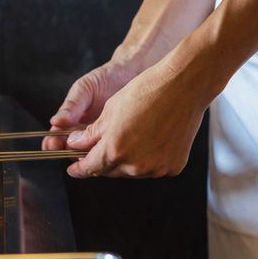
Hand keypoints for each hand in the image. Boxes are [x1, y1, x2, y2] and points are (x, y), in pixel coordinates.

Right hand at [43, 59, 141, 150]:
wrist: (131, 73)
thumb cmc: (105, 78)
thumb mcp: (84, 88)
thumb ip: (72, 105)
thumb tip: (56, 121)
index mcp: (70, 120)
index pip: (56, 136)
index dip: (51, 142)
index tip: (52, 143)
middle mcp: (82, 131)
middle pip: (69, 149)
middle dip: (65, 152)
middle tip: (67, 149)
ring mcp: (99, 137)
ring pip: (87, 154)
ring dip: (85, 155)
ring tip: (86, 151)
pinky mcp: (114, 139)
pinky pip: (106, 150)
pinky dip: (104, 152)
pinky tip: (104, 149)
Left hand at [64, 56, 212, 177]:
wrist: (184, 86)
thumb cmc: (147, 91)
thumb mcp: (110, 110)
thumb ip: (91, 134)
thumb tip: (75, 145)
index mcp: (114, 149)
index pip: (90, 167)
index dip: (79, 168)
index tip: (73, 169)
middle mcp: (135, 165)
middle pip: (109, 171)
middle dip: (101, 161)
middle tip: (98, 149)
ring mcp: (155, 168)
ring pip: (130, 171)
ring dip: (124, 161)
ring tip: (128, 138)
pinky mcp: (172, 167)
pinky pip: (152, 169)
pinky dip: (145, 160)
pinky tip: (148, 141)